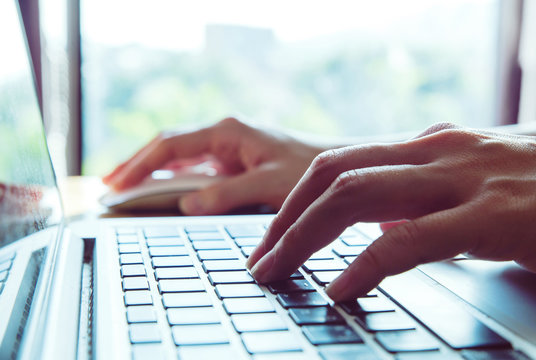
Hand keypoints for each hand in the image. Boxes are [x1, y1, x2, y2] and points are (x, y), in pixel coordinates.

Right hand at [103, 118, 325, 214]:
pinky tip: (162, 192)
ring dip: (153, 173)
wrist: (335, 166)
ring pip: (179, 158)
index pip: (171, 145)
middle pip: (168, 148)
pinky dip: (175, 181)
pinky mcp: (233, 163)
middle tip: (110, 185)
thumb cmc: (308, 169)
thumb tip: (187, 204)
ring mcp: (227, 149)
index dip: (140, 165)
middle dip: (138, 165)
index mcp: (227, 132)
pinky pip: (195, 170)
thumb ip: (227, 193)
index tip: (118, 183)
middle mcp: (223, 136)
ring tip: (126, 189)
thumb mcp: (268, 183)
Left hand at [246, 123, 535, 300]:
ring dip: (303, 236)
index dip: (294, 202)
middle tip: (258, 260)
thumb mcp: (472, 184)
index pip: (338, 164)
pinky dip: (366, 265)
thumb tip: (378, 227)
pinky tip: (341, 289)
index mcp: (428, 147)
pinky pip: (410, 241)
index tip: (271, 238)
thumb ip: (423, 198)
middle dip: (284, 219)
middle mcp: (436, 152)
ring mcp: (463, 180)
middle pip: (332, 176)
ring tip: (274, 271)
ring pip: (355, 196)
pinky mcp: (494, 217)